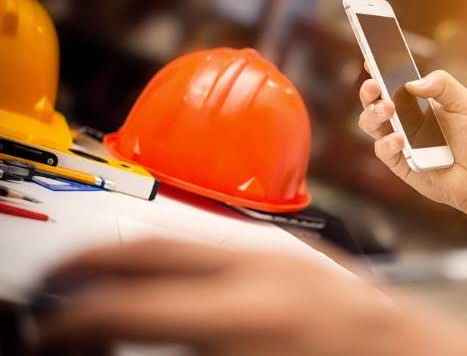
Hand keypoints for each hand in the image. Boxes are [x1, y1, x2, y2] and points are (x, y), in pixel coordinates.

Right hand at [35, 239, 466, 355]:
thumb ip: (197, 344)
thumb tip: (148, 343)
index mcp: (253, 313)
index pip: (132, 304)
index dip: (76, 321)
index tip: (50, 334)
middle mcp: (265, 268)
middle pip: (151, 250)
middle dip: (94, 267)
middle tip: (61, 288)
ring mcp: (284, 256)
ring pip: (186, 239)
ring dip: (138, 258)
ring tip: (106, 282)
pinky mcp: (297, 257)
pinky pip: (221, 247)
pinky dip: (182, 259)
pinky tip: (174, 281)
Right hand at [358, 68, 466, 213]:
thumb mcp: (464, 102)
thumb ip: (442, 84)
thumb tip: (412, 83)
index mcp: (413, 101)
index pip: (389, 82)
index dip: (376, 70)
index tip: (369, 60)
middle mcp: (400, 119)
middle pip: (372, 102)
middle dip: (368, 92)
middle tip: (374, 85)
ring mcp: (396, 141)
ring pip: (370, 124)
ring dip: (373, 113)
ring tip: (387, 109)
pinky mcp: (398, 163)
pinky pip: (382, 150)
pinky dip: (387, 143)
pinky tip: (399, 139)